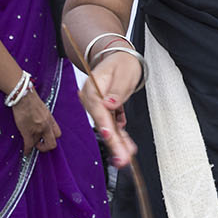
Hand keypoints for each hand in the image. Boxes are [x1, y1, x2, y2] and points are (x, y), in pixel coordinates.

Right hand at [11, 88, 61, 154]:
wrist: (23, 96)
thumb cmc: (31, 100)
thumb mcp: (43, 109)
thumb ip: (44, 118)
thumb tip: (40, 124)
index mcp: (50, 120)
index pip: (58, 134)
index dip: (52, 138)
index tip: (46, 139)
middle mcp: (46, 126)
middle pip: (52, 144)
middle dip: (46, 147)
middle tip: (40, 145)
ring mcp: (37, 130)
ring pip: (38, 144)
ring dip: (34, 145)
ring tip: (29, 144)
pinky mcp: (27, 132)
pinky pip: (29, 145)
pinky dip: (27, 150)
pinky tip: (26, 152)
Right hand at [78, 47, 140, 168]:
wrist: (120, 59)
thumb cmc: (122, 64)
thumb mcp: (124, 74)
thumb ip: (117, 91)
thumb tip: (110, 104)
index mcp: (92, 88)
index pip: (98, 110)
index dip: (104, 124)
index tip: (109, 136)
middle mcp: (91, 99)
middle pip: (101, 122)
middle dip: (113, 142)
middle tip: (123, 158)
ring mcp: (96, 106)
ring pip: (107, 127)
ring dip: (117, 143)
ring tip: (126, 156)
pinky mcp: (103, 111)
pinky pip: (111, 125)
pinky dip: (119, 135)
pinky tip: (126, 145)